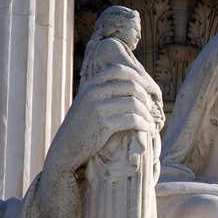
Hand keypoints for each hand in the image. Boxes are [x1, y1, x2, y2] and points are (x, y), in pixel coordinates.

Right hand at [43, 63, 160, 177]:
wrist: (66, 147)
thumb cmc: (83, 126)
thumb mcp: (89, 102)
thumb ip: (105, 91)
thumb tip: (134, 85)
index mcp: (91, 84)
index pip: (120, 70)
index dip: (139, 78)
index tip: (149, 90)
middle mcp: (94, 92)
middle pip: (131, 86)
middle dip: (146, 98)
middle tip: (151, 109)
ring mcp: (98, 108)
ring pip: (134, 103)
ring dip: (147, 114)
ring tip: (150, 122)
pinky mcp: (103, 125)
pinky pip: (132, 120)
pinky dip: (144, 125)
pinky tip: (147, 129)